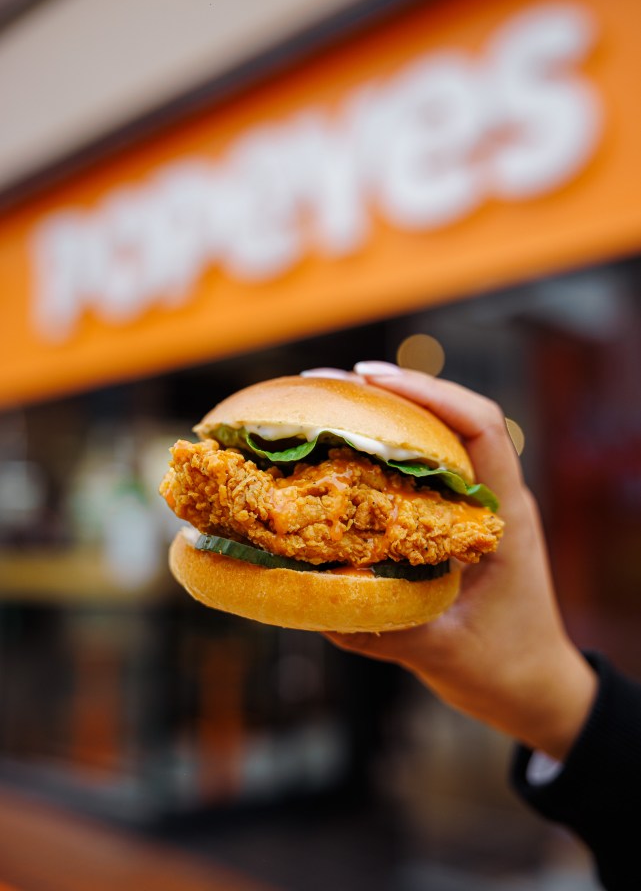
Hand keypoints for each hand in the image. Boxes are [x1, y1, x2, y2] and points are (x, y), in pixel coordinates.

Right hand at [302, 362, 596, 759]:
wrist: (534, 689)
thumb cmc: (504, 670)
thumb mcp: (445, 653)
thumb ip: (388, 628)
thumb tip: (318, 604)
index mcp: (506, 516)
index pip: (481, 428)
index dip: (430, 394)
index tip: (370, 379)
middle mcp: (492, 501)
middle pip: (450, 421)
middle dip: (390, 394)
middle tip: (324, 384)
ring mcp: (473, 512)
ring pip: (432, 443)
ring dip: (382, 420)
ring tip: (322, 407)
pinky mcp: (453, 527)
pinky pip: (416, 476)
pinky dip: (378, 459)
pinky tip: (336, 460)